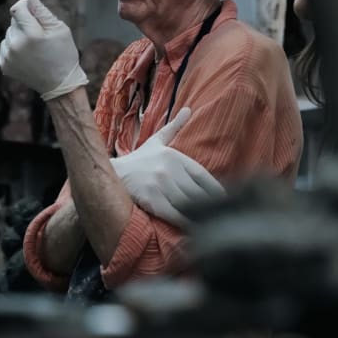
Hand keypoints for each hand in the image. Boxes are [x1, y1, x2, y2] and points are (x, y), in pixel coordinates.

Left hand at [0, 0, 88, 100]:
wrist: (59, 85)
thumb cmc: (63, 55)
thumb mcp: (60, 30)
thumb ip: (42, 12)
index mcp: (32, 35)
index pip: (18, 8)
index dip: (25, 5)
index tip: (33, 8)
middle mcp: (16, 45)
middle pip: (13, 20)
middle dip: (25, 22)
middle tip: (40, 35)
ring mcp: (8, 57)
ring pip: (9, 33)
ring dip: (19, 35)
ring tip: (35, 47)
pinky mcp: (4, 65)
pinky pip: (5, 46)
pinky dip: (14, 48)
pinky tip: (28, 55)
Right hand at [111, 107, 224, 226]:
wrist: (111, 173)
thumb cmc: (138, 160)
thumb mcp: (157, 141)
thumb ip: (174, 127)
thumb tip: (188, 109)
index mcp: (173, 156)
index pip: (201, 175)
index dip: (215, 189)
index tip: (226, 199)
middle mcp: (168, 169)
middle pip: (196, 191)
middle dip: (210, 204)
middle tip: (222, 215)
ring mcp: (159, 184)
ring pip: (186, 203)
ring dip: (200, 215)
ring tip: (212, 224)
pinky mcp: (150, 199)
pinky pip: (173, 213)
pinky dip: (185, 221)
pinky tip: (194, 228)